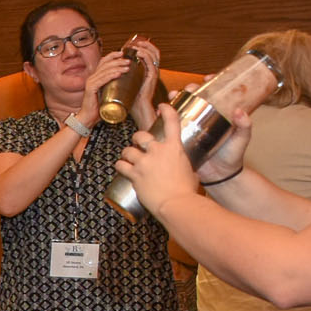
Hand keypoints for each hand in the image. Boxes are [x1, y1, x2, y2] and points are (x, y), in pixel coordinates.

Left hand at [114, 104, 213, 219]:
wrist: (176, 204)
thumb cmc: (186, 191)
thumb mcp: (190, 172)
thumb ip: (184, 166)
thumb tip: (185, 170)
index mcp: (174, 147)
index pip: (171, 122)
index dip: (166, 111)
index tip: (162, 107)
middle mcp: (158, 151)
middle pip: (141, 135)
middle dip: (137, 138)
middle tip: (138, 144)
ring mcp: (144, 162)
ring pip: (128, 150)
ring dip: (127, 153)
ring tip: (128, 158)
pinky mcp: (134, 174)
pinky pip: (121, 165)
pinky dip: (120, 166)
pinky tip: (122, 168)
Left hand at [124, 36, 163, 113]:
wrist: (137, 109)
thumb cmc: (131, 98)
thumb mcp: (126, 83)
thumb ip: (123, 75)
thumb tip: (112, 68)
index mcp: (148, 71)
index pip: (150, 54)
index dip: (143, 47)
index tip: (131, 44)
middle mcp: (152, 70)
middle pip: (154, 51)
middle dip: (145, 44)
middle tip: (135, 42)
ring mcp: (153, 73)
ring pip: (154, 54)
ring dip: (145, 47)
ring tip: (135, 46)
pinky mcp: (152, 77)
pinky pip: (151, 63)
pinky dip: (145, 56)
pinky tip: (138, 53)